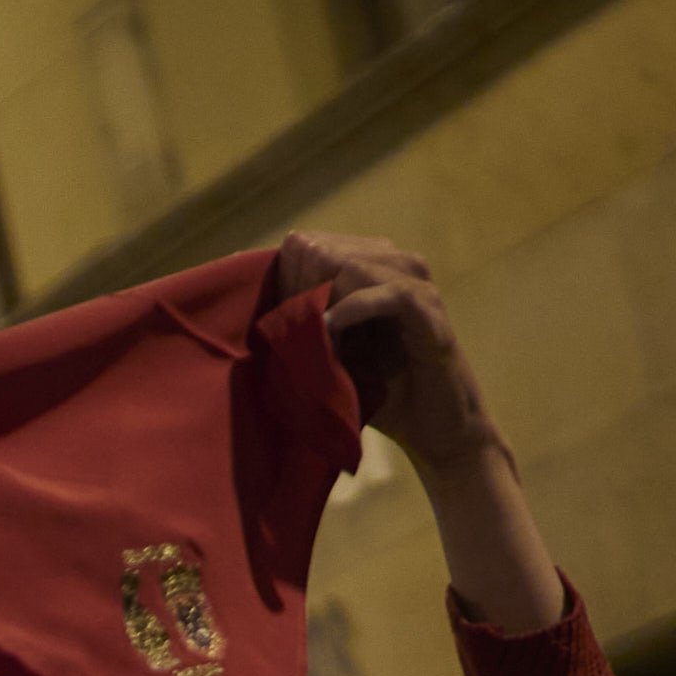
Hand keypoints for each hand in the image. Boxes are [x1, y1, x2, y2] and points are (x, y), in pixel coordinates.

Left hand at [261, 231, 503, 470]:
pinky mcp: (428, 308)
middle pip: (322, 249)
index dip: (282, 279)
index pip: (306, 244)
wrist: (435, 431)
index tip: (271, 321)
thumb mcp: (326, 357)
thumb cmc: (377, 395)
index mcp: (366, 266)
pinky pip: (383, 294)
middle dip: (297, 290)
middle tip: (288, 334)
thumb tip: (239, 313)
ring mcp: (413, 281)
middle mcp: (391, 262)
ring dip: (319, 302)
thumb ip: (295, 329)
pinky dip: (349, 313)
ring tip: (306, 340)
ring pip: (350, 264)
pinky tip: (329, 336)